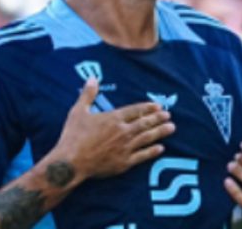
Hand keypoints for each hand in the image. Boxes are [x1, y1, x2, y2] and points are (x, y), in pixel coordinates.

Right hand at [51, 78, 175, 181]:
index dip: (148, 108)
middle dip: (158, 119)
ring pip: (147, 138)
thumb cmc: (73, 136)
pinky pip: (142, 156)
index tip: (158, 106)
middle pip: (145, 123)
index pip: (135, 111)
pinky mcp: (124, 163)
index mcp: (113, 118)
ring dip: (160, 132)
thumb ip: (88, 95)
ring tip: (171, 128)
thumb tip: (92, 78)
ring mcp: (125, 148)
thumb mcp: (78, 111)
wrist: (71, 162)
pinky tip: (160, 148)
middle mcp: (123, 131)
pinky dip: (152, 151)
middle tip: (169, 116)